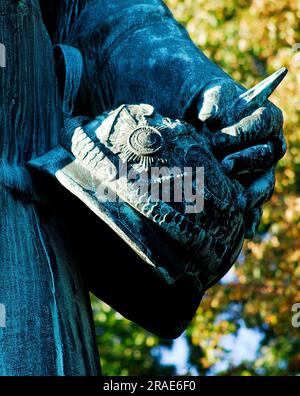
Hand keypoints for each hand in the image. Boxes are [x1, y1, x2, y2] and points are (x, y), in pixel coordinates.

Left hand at [197, 78, 285, 237]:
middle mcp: (271, 147)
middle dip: (245, 161)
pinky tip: (247, 232)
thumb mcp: (213, 96)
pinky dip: (253, 219)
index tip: (218, 138)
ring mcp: (264, 171)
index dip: (242, 131)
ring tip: (237, 202)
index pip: (262, 124)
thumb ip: (214, 102)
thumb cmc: (215, 106)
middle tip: (224, 166)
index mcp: (268, 120)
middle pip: (266, 156)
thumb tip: (209, 118)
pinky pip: (257, 206)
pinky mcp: (253, 189)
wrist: (209, 123)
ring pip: (265, 184)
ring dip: (252, 193)